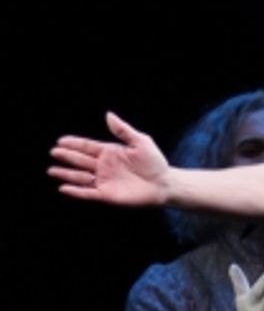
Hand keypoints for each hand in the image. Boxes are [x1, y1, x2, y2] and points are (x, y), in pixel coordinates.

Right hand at [49, 112, 170, 205]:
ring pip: (81, 177)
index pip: (87, 147)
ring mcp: (105, 181)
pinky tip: (64, 188)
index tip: (60, 141)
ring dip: (67, 174)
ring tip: (52, 171)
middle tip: (53, 152)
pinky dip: (76, 191)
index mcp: (109, 152)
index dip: (73, 144)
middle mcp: (104, 166)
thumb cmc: (155, 162)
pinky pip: (88, 193)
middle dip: (66, 156)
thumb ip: (123, 130)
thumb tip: (108, 115)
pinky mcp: (108, 195)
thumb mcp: (140, 141)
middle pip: (80, 160)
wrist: (164, 184)